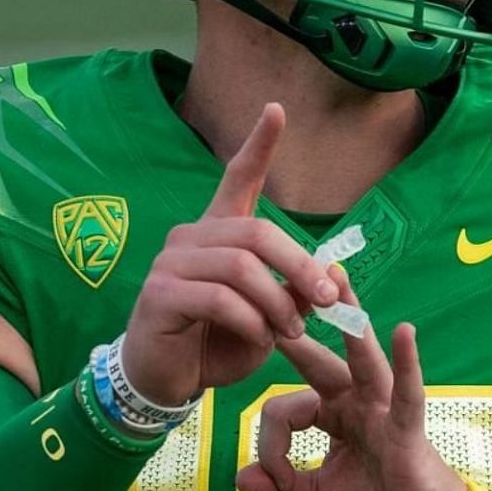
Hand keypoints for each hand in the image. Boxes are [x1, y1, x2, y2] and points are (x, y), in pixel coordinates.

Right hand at [121, 103, 340, 405]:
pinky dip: (252, 320)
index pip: (237, 179)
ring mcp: (170, 263)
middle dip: (301, 267)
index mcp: (218, 234)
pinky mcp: (159, 294)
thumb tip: (331, 275)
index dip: (258, 145)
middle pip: (257, 233)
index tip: (277, 110)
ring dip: (278, 302)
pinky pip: (219, 298)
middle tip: (327, 300)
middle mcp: (191, 237)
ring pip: (241, 266)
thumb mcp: (270, 318)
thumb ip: (295, 293)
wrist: (166, 380)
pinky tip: (261, 338)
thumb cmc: (218, 344)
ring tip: (292, 331)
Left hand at [232, 281, 476, 490]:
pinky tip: (405, 332)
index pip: (286, 408)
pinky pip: (406, 392)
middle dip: (302, 323)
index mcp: (335, 416)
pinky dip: (407, 363)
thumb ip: (281, 488)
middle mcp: (358, 404)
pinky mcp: (408, 427)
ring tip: (339, 279)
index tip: (275, 480)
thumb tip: (237, 480)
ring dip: (350, 320)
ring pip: (363, 360)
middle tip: (279, 279)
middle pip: (325, 357)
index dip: (271, 446)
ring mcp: (384, 411)